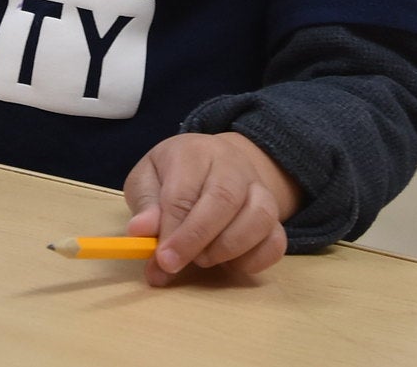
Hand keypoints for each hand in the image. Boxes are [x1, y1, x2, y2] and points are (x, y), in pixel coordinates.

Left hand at [122, 132, 302, 285]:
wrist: (217, 164)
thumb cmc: (175, 175)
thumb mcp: (148, 179)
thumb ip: (145, 205)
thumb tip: (140, 232)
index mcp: (195, 152)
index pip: (185, 191)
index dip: (173, 229)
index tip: (161, 258)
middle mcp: (233, 166)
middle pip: (225, 200)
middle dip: (197, 239)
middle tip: (174, 264)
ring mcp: (260, 190)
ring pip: (259, 218)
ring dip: (227, 249)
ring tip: (202, 259)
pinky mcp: (275, 218)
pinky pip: (276, 242)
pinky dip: (254, 260)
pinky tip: (229, 264)